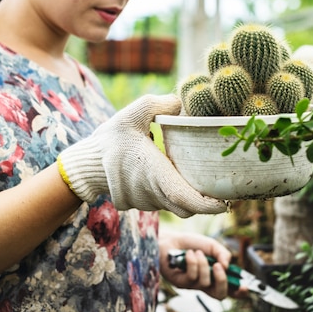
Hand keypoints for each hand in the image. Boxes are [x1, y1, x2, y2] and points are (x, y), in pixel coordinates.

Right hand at [57, 94, 227, 217]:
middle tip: (220, 187)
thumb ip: (160, 105)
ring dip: (184, 195)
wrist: (85, 161)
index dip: (208, 205)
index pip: (185, 198)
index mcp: (153, 173)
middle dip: (204, 201)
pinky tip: (168, 175)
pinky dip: (169, 194)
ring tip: (193, 176)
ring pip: (174, 206)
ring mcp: (143, 202)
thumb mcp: (133, 113)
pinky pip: (160, 203)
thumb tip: (182, 104)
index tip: (227, 202)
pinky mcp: (137, 204)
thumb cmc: (111, 137)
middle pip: (186, 207)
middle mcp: (150, 193)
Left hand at [158, 230, 247, 299]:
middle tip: (218, 266)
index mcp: (215, 276)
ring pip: (204, 283)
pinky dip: (192, 263)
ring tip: (198, 252)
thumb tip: (226, 266)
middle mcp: (205, 283)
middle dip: (222, 281)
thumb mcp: (211, 246)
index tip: (245, 287)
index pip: (230, 289)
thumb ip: (222, 254)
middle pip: (219, 294)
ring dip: (203, 265)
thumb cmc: (191, 244)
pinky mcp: (180, 283)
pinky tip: (189, 254)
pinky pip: (191, 277)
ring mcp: (192, 285)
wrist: (170, 239)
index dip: (239, 292)